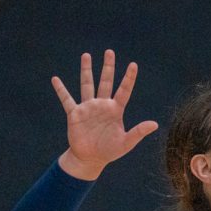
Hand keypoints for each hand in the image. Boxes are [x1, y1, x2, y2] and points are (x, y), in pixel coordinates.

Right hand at [52, 50, 158, 179]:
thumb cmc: (110, 150)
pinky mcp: (75, 114)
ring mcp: (88, 108)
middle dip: (108, 67)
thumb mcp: (126, 142)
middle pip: (105, 81)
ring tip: (86, 55)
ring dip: (86, 70)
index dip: (129, 78)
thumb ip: (139, 132)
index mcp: (115, 110)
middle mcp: (102, 105)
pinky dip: (61, 89)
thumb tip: (155, 124)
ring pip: (87, 84)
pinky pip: (67, 99)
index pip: (124, 90)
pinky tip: (55, 79)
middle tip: (109, 51)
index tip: (133, 64)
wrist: (90, 159)